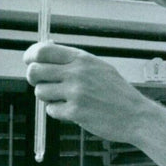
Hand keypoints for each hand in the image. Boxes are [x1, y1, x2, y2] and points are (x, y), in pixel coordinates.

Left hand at [24, 42, 150, 142]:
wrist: (135, 115)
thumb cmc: (116, 92)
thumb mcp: (98, 67)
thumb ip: (73, 60)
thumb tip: (45, 52)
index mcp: (82, 59)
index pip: (43, 51)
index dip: (30, 56)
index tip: (29, 61)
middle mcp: (77, 73)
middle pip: (35, 71)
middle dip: (34, 78)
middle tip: (43, 83)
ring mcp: (76, 93)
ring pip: (40, 92)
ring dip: (47, 97)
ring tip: (63, 99)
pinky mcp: (75, 112)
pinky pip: (51, 110)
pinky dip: (57, 111)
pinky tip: (72, 110)